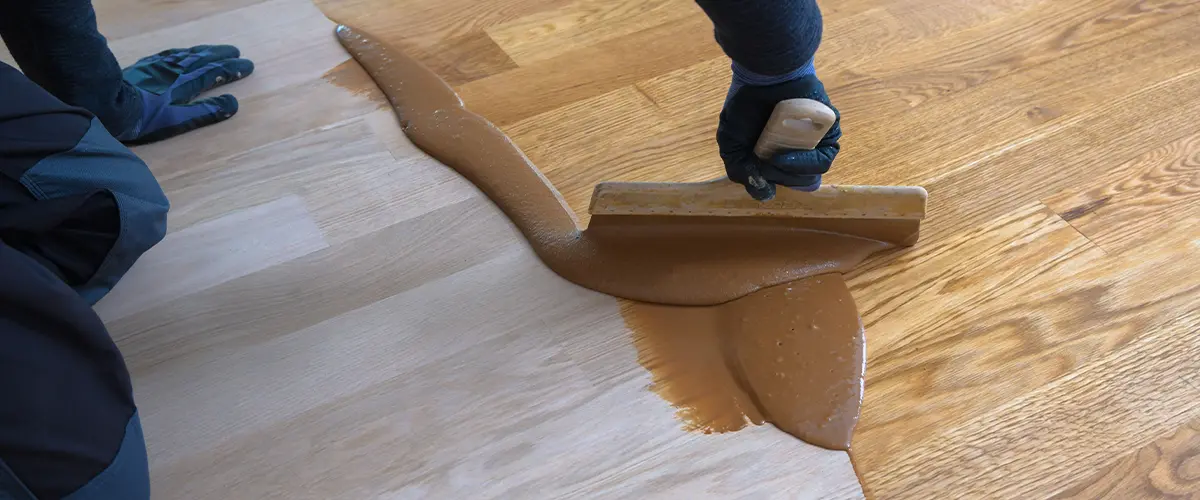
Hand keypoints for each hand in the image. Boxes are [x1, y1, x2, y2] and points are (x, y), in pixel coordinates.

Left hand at [114, 45, 253, 143]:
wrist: (104, 104)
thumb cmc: (143, 119)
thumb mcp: (177, 120)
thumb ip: (205, 111)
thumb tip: (233, 103)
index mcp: (185, 83)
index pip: (214, 72)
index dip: (232, 70)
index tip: (248, 65)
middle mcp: (174, 70)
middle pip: (202, 59)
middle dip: (221, 56)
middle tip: (236, 52)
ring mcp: (157, 67)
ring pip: (186, 55)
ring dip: (204, 52)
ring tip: (215, 50)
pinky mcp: (143, 67)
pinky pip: (168, 55)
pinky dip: (181, 53)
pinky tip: (182, 53)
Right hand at [717, 73, 840, 200]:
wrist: (764, 74)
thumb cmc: (745, 106)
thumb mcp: (732, 145)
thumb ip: (742, 173)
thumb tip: (765, 195)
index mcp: (776, 152)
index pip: (779, 180)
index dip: (769, 182)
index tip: (757, 175)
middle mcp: (797, 148)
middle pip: (795, 180)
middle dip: (777, 178)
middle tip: (763, 165)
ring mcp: (814, 142)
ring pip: (810, 174)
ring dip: (790, 174)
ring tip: (775, 161)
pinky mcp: (829, 132)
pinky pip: (823, 158)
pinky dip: (805, 164)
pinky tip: (786, 159)